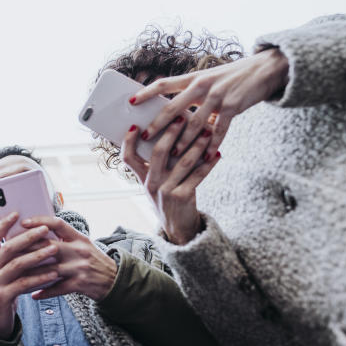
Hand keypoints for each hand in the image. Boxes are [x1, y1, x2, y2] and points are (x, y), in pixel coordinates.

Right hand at [0, 213, 59, 338]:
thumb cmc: (6, 293)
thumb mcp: (6, 274)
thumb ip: (13, 259)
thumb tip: (33, 237)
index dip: (3, 224)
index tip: (17, 213)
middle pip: (7, 248)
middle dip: (27, 237)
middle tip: (45, 230)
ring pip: (17, 264)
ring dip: (37, 255)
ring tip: (54, 249)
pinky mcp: (2, 297)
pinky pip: (23, 283)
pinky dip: (39, 277)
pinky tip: (53, 273)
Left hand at [18, 216, 116, 300]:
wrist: (114, 280)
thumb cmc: (93, 260)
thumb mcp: (82, 244)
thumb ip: (64, 238)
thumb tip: (38, 231)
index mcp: (79, 237)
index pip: (58, 223)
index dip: (40, 221)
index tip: (23, 222)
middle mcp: (79, 250)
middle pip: (49, 246)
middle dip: (28, 249)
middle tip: (10, 250)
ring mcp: (79, 267)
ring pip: (49, 269)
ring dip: (31, 273)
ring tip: (16, 274)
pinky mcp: (80, 284)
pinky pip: (57, 288)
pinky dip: (44, 292)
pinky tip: (32, 294)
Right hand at [121, 118, 220, 244]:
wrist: (178, 228)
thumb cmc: (168, 199)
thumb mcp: (156, 184)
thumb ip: (157, 164)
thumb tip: (169, 135)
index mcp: (142, 178)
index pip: (128, 158)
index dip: (128, 141)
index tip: (135, 125)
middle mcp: (151, 183)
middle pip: (158, 152)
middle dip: (170, 132)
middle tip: (181, 117)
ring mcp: (166, 191)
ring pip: (182, 161)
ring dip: (197, 144)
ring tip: (207, 132)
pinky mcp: (183, 197)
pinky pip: (198, 175)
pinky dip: (209, 163)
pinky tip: (217, 154)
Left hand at [131, 48, 288, 159]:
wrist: (265, 69)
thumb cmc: (232, 77)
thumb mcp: (209, 79)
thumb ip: (192, 94)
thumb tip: (173, 112)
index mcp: (193, 78)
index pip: (164, 84)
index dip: (146, 92)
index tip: (130, 101)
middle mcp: (202, 85)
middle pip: (174, 107)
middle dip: (158, 124)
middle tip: (145, 136)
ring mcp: (218, 96)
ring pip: (195, 123)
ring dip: (182, 141)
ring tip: (172, 154)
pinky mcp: (233, 107)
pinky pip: (219, 130)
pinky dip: (211, 144)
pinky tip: (205, 156)